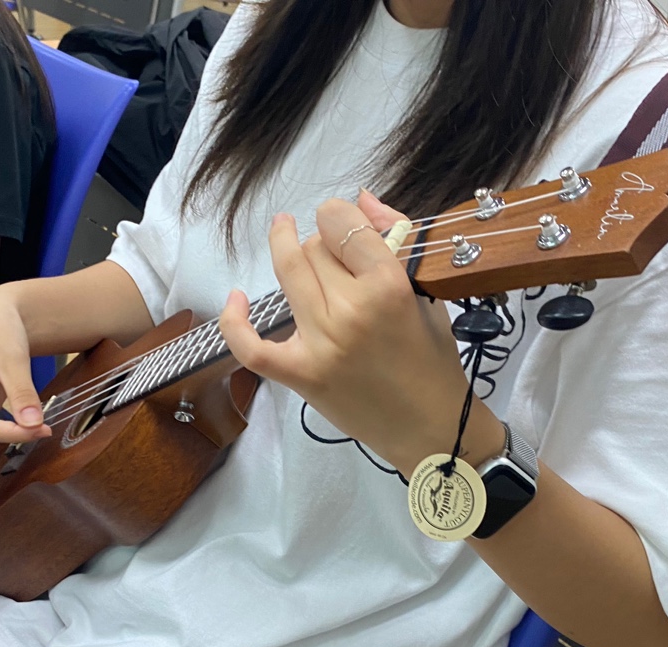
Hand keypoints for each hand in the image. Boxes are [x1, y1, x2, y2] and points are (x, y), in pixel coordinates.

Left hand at [218, 192, 493, 475]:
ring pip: (288, 274)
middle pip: (314, 247)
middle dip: (322, 242)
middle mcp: (351, 312)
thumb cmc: (433, 360)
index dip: (338, 215)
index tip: (343, 224)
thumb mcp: (425, 293)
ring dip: (287, 252)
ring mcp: (320, 345)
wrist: (431, 428)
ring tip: (288, 240)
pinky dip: (234, 322)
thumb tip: (361, 198)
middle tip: (334, 256)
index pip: (341, 224)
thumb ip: (395, 239)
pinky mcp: (300, 375)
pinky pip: (251, 346)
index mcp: (389, 287)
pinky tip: (236, 299)